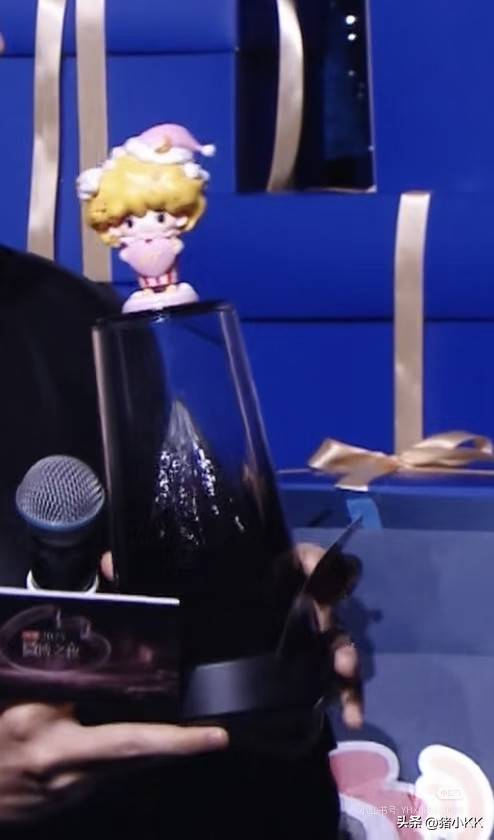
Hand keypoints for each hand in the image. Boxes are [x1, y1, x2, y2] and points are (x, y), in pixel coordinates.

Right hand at [0, 700, 227, 823]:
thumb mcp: (22, 708)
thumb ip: (60, 686)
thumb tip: (94, 659)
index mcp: (64, 751)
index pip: (134, 743)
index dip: (179, 741)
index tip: (216, 738)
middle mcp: (80, 779)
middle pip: (144, 760)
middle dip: (180, 746)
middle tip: (214, 736)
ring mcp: (79, 794)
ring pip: (131, 767)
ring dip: (157, 749)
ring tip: (185, 734)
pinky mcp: (76, 798)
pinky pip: (113, 772)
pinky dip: (130, 754)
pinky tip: (136, 736)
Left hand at [103, 548, 362, 728]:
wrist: (198, 662)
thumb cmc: (190, 618)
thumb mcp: (164, 599)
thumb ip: (139, 580)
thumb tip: (109, 562)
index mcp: (265, 576)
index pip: (297, 557)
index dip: (311, 559)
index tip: (311, 573)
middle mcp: (291, 602)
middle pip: (325, 597)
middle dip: (332, 610)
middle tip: (324, 629)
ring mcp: (304, 637)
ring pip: (336, 637)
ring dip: (346, 653)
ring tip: (342, 675)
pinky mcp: (307, 669)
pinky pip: (335, 680)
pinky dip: (349, 695)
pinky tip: (350, 715)